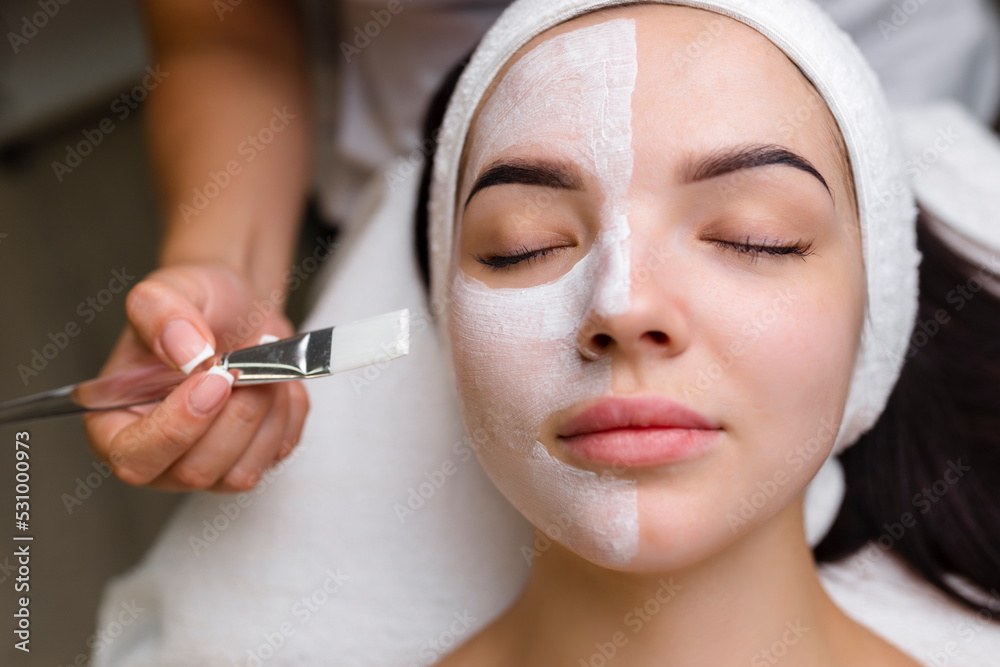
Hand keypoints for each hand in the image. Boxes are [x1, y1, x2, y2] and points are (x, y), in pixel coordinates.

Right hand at [83, 263, 308, 491]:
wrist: (240, 307)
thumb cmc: (196, 305)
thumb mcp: (170, 289)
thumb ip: (160, 314)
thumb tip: (184, 352)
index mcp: (114, 423)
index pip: (134, 458)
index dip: (177, 429)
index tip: (214, 379)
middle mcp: (157, 456)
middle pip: (194, 471)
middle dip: (233, 414)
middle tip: (242, 365)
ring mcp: (206, 466)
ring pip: (241, 473)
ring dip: (264, 412)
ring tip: (260, 366)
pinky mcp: (250, 462)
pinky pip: (277, 454)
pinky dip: (287, 413)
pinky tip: (275, 382)